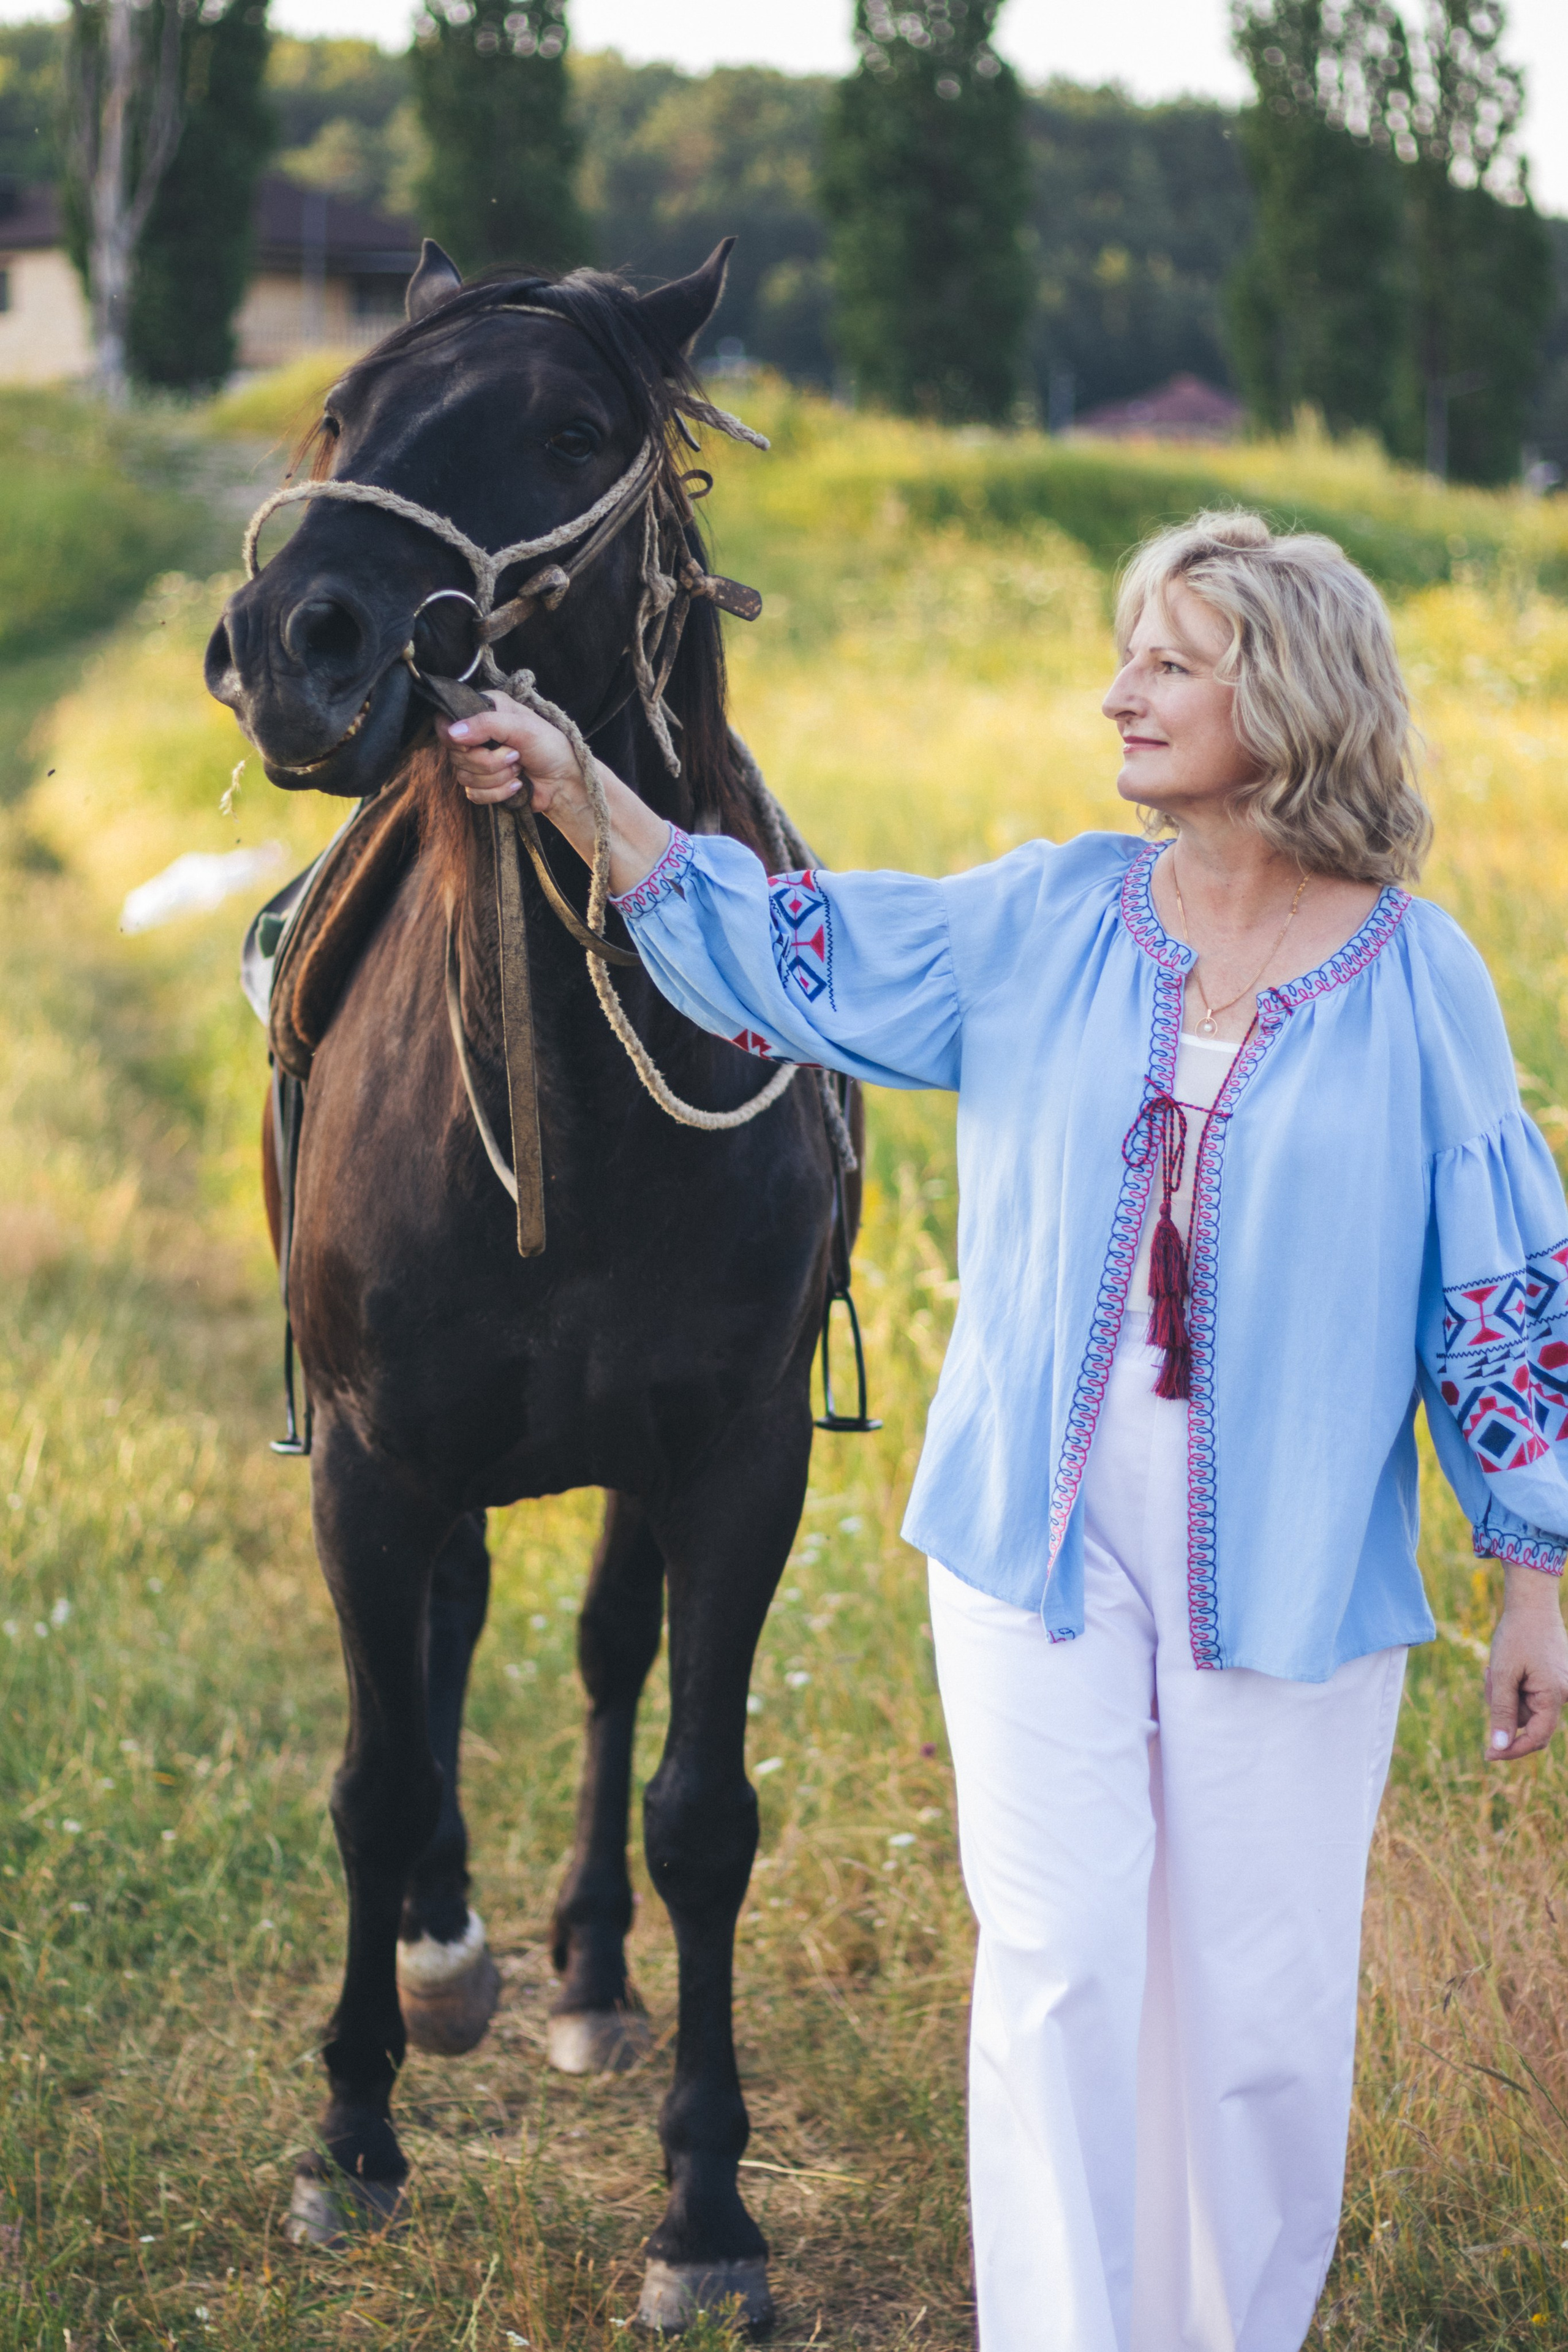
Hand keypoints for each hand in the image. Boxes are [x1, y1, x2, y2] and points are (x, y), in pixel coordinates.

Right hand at [436, 689, 670, 897]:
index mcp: (483, 710)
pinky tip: (517, 786)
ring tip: (519, 769)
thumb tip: (452, 732)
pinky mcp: (483, 786)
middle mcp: (477, 733)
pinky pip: (473, 795)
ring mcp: (478, 761)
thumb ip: (486, 724)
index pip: (445, 722)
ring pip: (463, 777)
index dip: (458, 738)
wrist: (566, 781)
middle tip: (516, 756)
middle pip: (455, 754)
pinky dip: (497, 793)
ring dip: (496, 778)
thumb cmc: (550, 746)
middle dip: (488, 761)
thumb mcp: (521, 727)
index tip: (479, 743)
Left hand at [1484, 1565, 1567, 1761]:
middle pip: (1525, 1721)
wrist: (1531, 1605)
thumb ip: (1502, 1712)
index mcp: (1554, 1696)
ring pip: (1523, 1707)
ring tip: (1496, 1667)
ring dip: (1504, 1693)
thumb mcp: (1502, 1674)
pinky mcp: (1553, 1679)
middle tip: (1490, 1676)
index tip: (1487, 1755)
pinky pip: (1528, 1694)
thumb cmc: (1517, 1636)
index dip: (1511, 1749)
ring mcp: (1560, 1687)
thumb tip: (1499, 1747)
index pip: (1535, 1738)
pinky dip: (1512, 1686)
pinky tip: (1504, 1666)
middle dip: (1503, 1707)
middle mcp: (1563, 1695)